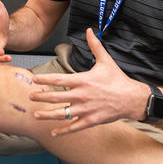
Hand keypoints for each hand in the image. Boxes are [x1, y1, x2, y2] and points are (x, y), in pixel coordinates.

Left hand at [29, 28, 149, 135]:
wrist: (132, 99)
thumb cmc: (118, 80)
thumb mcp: (106, 60)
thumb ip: (95, 45)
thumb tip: (89, 30)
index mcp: (83, 80)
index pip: (58, 79)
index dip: (44, 79)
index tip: (33, 80)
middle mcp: (81, 95)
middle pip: (56, 97)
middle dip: (41, 97)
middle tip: (30, 97)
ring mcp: (86, 109)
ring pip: (62, 113)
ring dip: (47, 115)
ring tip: (35, 115)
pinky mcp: (91, 120)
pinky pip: (74, 126)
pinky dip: (63, 130)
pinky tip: (53, 132)